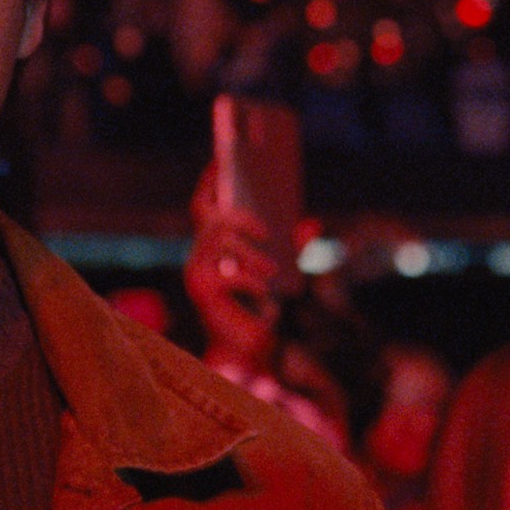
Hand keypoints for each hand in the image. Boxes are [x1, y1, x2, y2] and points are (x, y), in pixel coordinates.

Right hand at [186, 167, 284, 375]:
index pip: (203, 206)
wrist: (244, 353)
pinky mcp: (202, 290)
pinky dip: (251, 280)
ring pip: (221, 241)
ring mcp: (196, 273)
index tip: (223, 156)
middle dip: (239, 216)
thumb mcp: (280, 272)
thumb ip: (293, 248)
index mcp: (211, 249)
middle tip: (269, 230)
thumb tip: (312, 223)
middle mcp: (198, 257)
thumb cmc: (259, 312)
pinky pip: (229, 273)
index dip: (211, 180)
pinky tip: (266, 293)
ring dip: (252, 254)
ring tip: (274, 271)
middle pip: (211, 218)